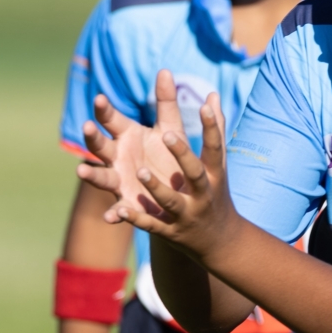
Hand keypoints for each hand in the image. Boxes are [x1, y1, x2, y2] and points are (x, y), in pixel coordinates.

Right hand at [76, 70, 186, 223]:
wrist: (180, 194)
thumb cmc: (170, 155)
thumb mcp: (171, 128)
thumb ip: (166, 102)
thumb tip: (164, 69)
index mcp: (128, 136)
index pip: (111, 120)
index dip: (104, 110)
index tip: (101, 98)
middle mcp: (118, 158)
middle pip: (100, 146)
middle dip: (92, 137)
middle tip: (86, 126)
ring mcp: (120, 181)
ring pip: (102, 176)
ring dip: (92, 174)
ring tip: (81, 170)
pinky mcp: (129, 205)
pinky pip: (119, 210)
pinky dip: (114, 214)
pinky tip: (110, 217)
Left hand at [92, 72, 240, 263]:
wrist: (216, 238)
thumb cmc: (212, 190)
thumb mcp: (215, 162)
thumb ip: (214, 128)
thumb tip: (211, 94)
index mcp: (213, 173)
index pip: (216, 148)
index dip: (213, 127)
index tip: (205, 106)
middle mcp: (202, 193)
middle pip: (194, 172)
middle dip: (183, 155)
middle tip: (168, 135)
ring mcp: (185, 212)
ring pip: (169, 199)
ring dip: (156, 188)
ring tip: (140, 171)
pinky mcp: (167, 230)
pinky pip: (148, 224)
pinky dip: (133, 219)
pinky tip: (115, 211)